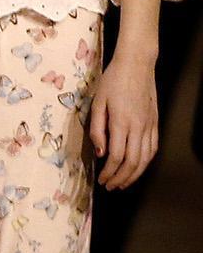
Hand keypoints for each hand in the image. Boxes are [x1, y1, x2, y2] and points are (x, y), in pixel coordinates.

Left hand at [90, 52, 158, 189]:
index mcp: (121, 122)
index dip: (109, 172)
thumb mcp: (97, 102)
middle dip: (121, 178)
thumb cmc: (112, 81)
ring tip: (122, 183)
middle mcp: (138, 127)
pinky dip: (146, 162)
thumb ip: (97, 128)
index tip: (101, 180)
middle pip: (133, 162)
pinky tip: (138, 167)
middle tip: (110, 187)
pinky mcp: (155, 123)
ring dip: (134, 174)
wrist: (136, 66)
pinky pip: (153, 148)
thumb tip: (100, 153)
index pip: (117, 156)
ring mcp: (150, 126)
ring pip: (145, 158)